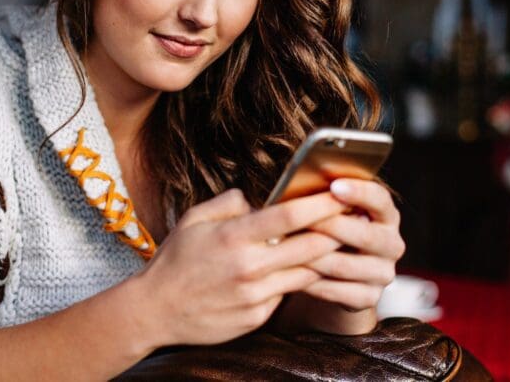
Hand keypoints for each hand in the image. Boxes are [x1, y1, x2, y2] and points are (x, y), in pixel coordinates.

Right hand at [134, 188, 343, 347]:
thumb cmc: (175, 261)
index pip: (290, 215)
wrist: (155, 310)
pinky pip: (288, 293)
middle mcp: (249, 266)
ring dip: (326, 257)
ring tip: (340, 241)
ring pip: (307, 272)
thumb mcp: (195, 219)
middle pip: (311, 245)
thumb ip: (230, 203)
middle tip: (354, 217)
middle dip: (338, 230)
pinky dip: (299, 279)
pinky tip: (306, 268)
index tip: (342, 192)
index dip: (322, 203)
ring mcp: (255, 295)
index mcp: (234, 236)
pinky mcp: (257, 317)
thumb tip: (259, 199)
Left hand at [300, 179, 404, 315]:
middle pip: (364, 235)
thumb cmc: (330, 230)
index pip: (380, 199)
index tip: (334, 186)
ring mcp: (383, 273)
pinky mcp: (370, 297)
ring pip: (344, 265)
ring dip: (312, 256)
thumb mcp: (334, 212)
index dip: (359, 192)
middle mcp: (392, 244)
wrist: (336, 274)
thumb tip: (299, 183)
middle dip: (329, 225)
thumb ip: (327, 199)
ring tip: (286, 247)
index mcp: (387, 215)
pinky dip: (311, 281)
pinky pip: (337, 290)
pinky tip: (291, 272)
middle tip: (297, 218)